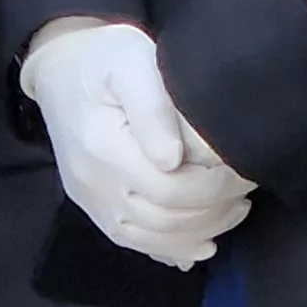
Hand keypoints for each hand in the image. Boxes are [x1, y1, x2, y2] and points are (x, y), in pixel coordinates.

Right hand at [20, 19, 255, 266]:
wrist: (59, 69)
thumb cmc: (104, 58)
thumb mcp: (131, 61)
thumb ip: (152, 108)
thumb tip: (173, 158)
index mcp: (104, 147)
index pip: (170, 189)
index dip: (214, 187)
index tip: (243, 169)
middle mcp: (94, 183)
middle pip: (164, 219)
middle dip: (215, 210)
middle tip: (246, 187)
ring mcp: (92, 200)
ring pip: (151, 237)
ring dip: (200, 231)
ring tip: (234, 209)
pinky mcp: (94, 206)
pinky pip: (132, 242)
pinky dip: (171, 248)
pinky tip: (200, 243)